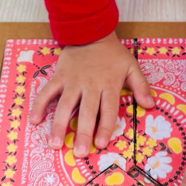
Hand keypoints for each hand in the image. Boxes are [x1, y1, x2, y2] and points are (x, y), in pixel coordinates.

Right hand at [29, 30, 154, 156]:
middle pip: (87, 112)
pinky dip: (40, 105)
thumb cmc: (112, 54)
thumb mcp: (131, 66)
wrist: (90, 32)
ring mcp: (72, 81)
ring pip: (65, 105)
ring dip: (59, 125)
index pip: (108, 110)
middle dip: (83, 133)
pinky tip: (35, 121)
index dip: (105, 128)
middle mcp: (90, 85)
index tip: (101, 144)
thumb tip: (150, 105)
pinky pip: (47, 92)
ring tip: (54, 144)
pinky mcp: (59, 76)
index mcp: (108, 85)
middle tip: (79, 152)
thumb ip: (141, 86)